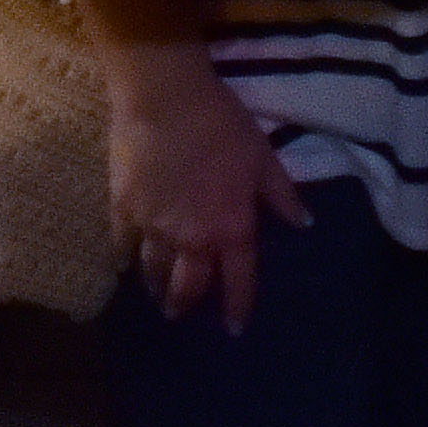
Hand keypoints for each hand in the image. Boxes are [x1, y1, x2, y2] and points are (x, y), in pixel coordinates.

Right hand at [101, 39, 303, 327]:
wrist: (164, 98)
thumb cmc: (220, 124)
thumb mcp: (262, 157)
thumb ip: (282, 194)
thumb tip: (304, 224)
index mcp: (231, 228)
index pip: (239, 280)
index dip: (238, 306)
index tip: (235, 328)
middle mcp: (192, 238)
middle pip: (188, 284)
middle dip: (186, 303)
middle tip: (180, 315)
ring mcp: (154, 226)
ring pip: (154, 269)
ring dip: (156, 286)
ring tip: (155, 295)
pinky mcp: (123, 207)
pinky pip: (123, 242)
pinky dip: (124, 256)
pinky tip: (123, 263)